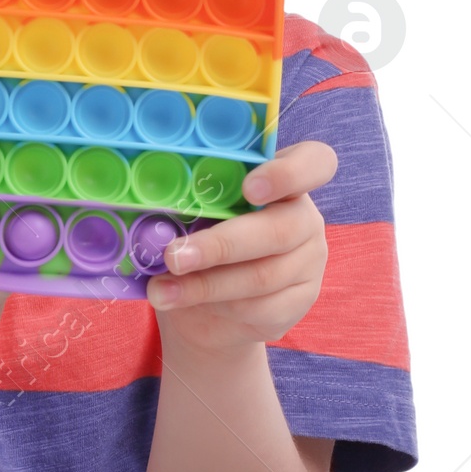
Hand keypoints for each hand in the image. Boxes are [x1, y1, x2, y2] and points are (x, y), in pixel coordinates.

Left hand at [145, 137, 337, 354]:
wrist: (207, 306)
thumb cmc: (198, 241)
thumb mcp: (193, 215)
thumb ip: (189, 204)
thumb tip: (155, 216)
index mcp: (284, 180)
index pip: (314, 163)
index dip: (287, 174)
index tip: (249, 189)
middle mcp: (304, 218)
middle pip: (279, 230)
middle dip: (221, 246)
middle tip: (174, 256)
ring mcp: (308, 261)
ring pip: (263, 276)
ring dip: (205, 285)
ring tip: (161, 290)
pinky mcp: (300, 301)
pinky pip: (262, 308)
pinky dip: (218, 307)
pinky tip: (187, 303)